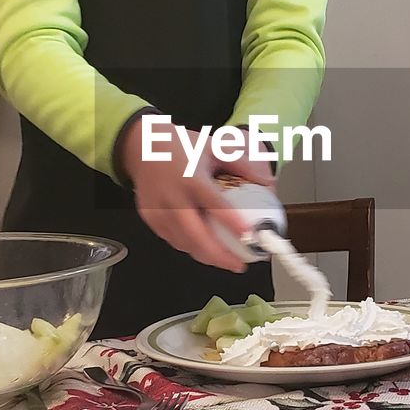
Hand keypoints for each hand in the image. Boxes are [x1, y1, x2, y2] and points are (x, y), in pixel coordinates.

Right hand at [117, 119, 275, 270]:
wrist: (141, 145)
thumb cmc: (181, 147)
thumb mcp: (214, 147)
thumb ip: (242, 165)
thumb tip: (268, 183)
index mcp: (191, 177)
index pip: (214, 203)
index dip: (232, 222)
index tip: (248, 236)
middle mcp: (173, 196)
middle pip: (195, 235)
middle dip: (219, 256)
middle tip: (239, 264)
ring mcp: (158, 210)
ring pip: (184, 244)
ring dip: (206, 256)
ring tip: (226, 260)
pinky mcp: (150, 219)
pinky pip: (173, 240)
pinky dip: (190, 248)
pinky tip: (205, 248)